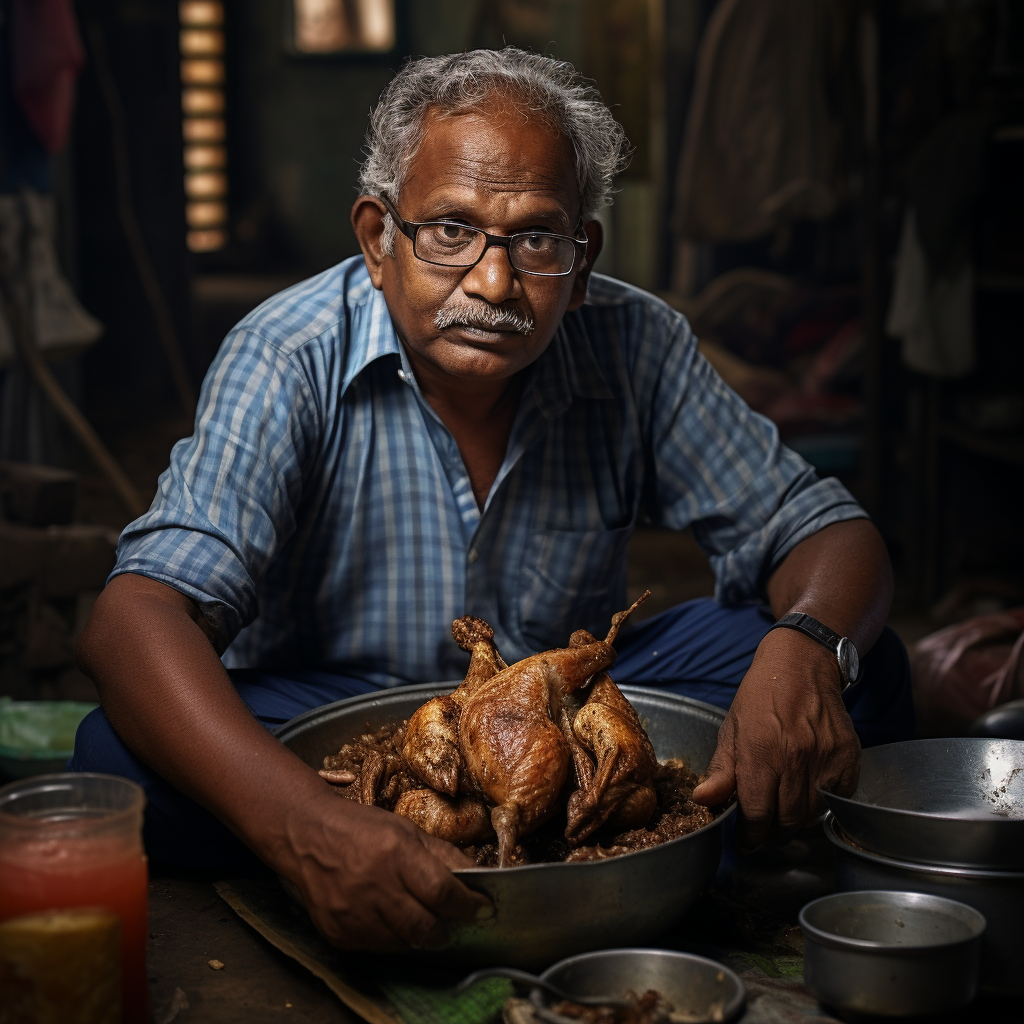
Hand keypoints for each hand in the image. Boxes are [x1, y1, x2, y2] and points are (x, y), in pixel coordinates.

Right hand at [273, 789, 491, 950]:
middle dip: (446, 930)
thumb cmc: (361, 828)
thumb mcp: (405, 830)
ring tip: (421, 919)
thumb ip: (442, 854)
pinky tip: (389, 919)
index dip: (467, 904)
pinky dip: (390, 938)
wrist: (307, 834)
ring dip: (418, 935)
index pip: (441, 890)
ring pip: (402, 942)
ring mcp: (353, 912)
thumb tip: (475, 876)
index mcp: (395, 853)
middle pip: (424, 926)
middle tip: (452, 923)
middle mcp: (374, 885)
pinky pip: (376, 946)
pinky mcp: (338, 931)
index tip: (483, 909)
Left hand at [691, 627, 859, 851]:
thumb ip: (721, 769)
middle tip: (763, 831)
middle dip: (771, 835)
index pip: (756, 813)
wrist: (802, 665)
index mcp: (760, 751)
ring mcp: (825, 759)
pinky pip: (837, 801)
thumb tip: (703, 800)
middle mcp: (795, 758)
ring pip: (811, 815)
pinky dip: (822, 807)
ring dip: (795, 825)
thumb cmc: (760, 697)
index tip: (745, 841)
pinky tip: (807, 797)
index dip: (750, 835)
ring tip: (782, 817)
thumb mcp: (731, 728)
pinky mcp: (849, 759)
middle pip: (786, 821)